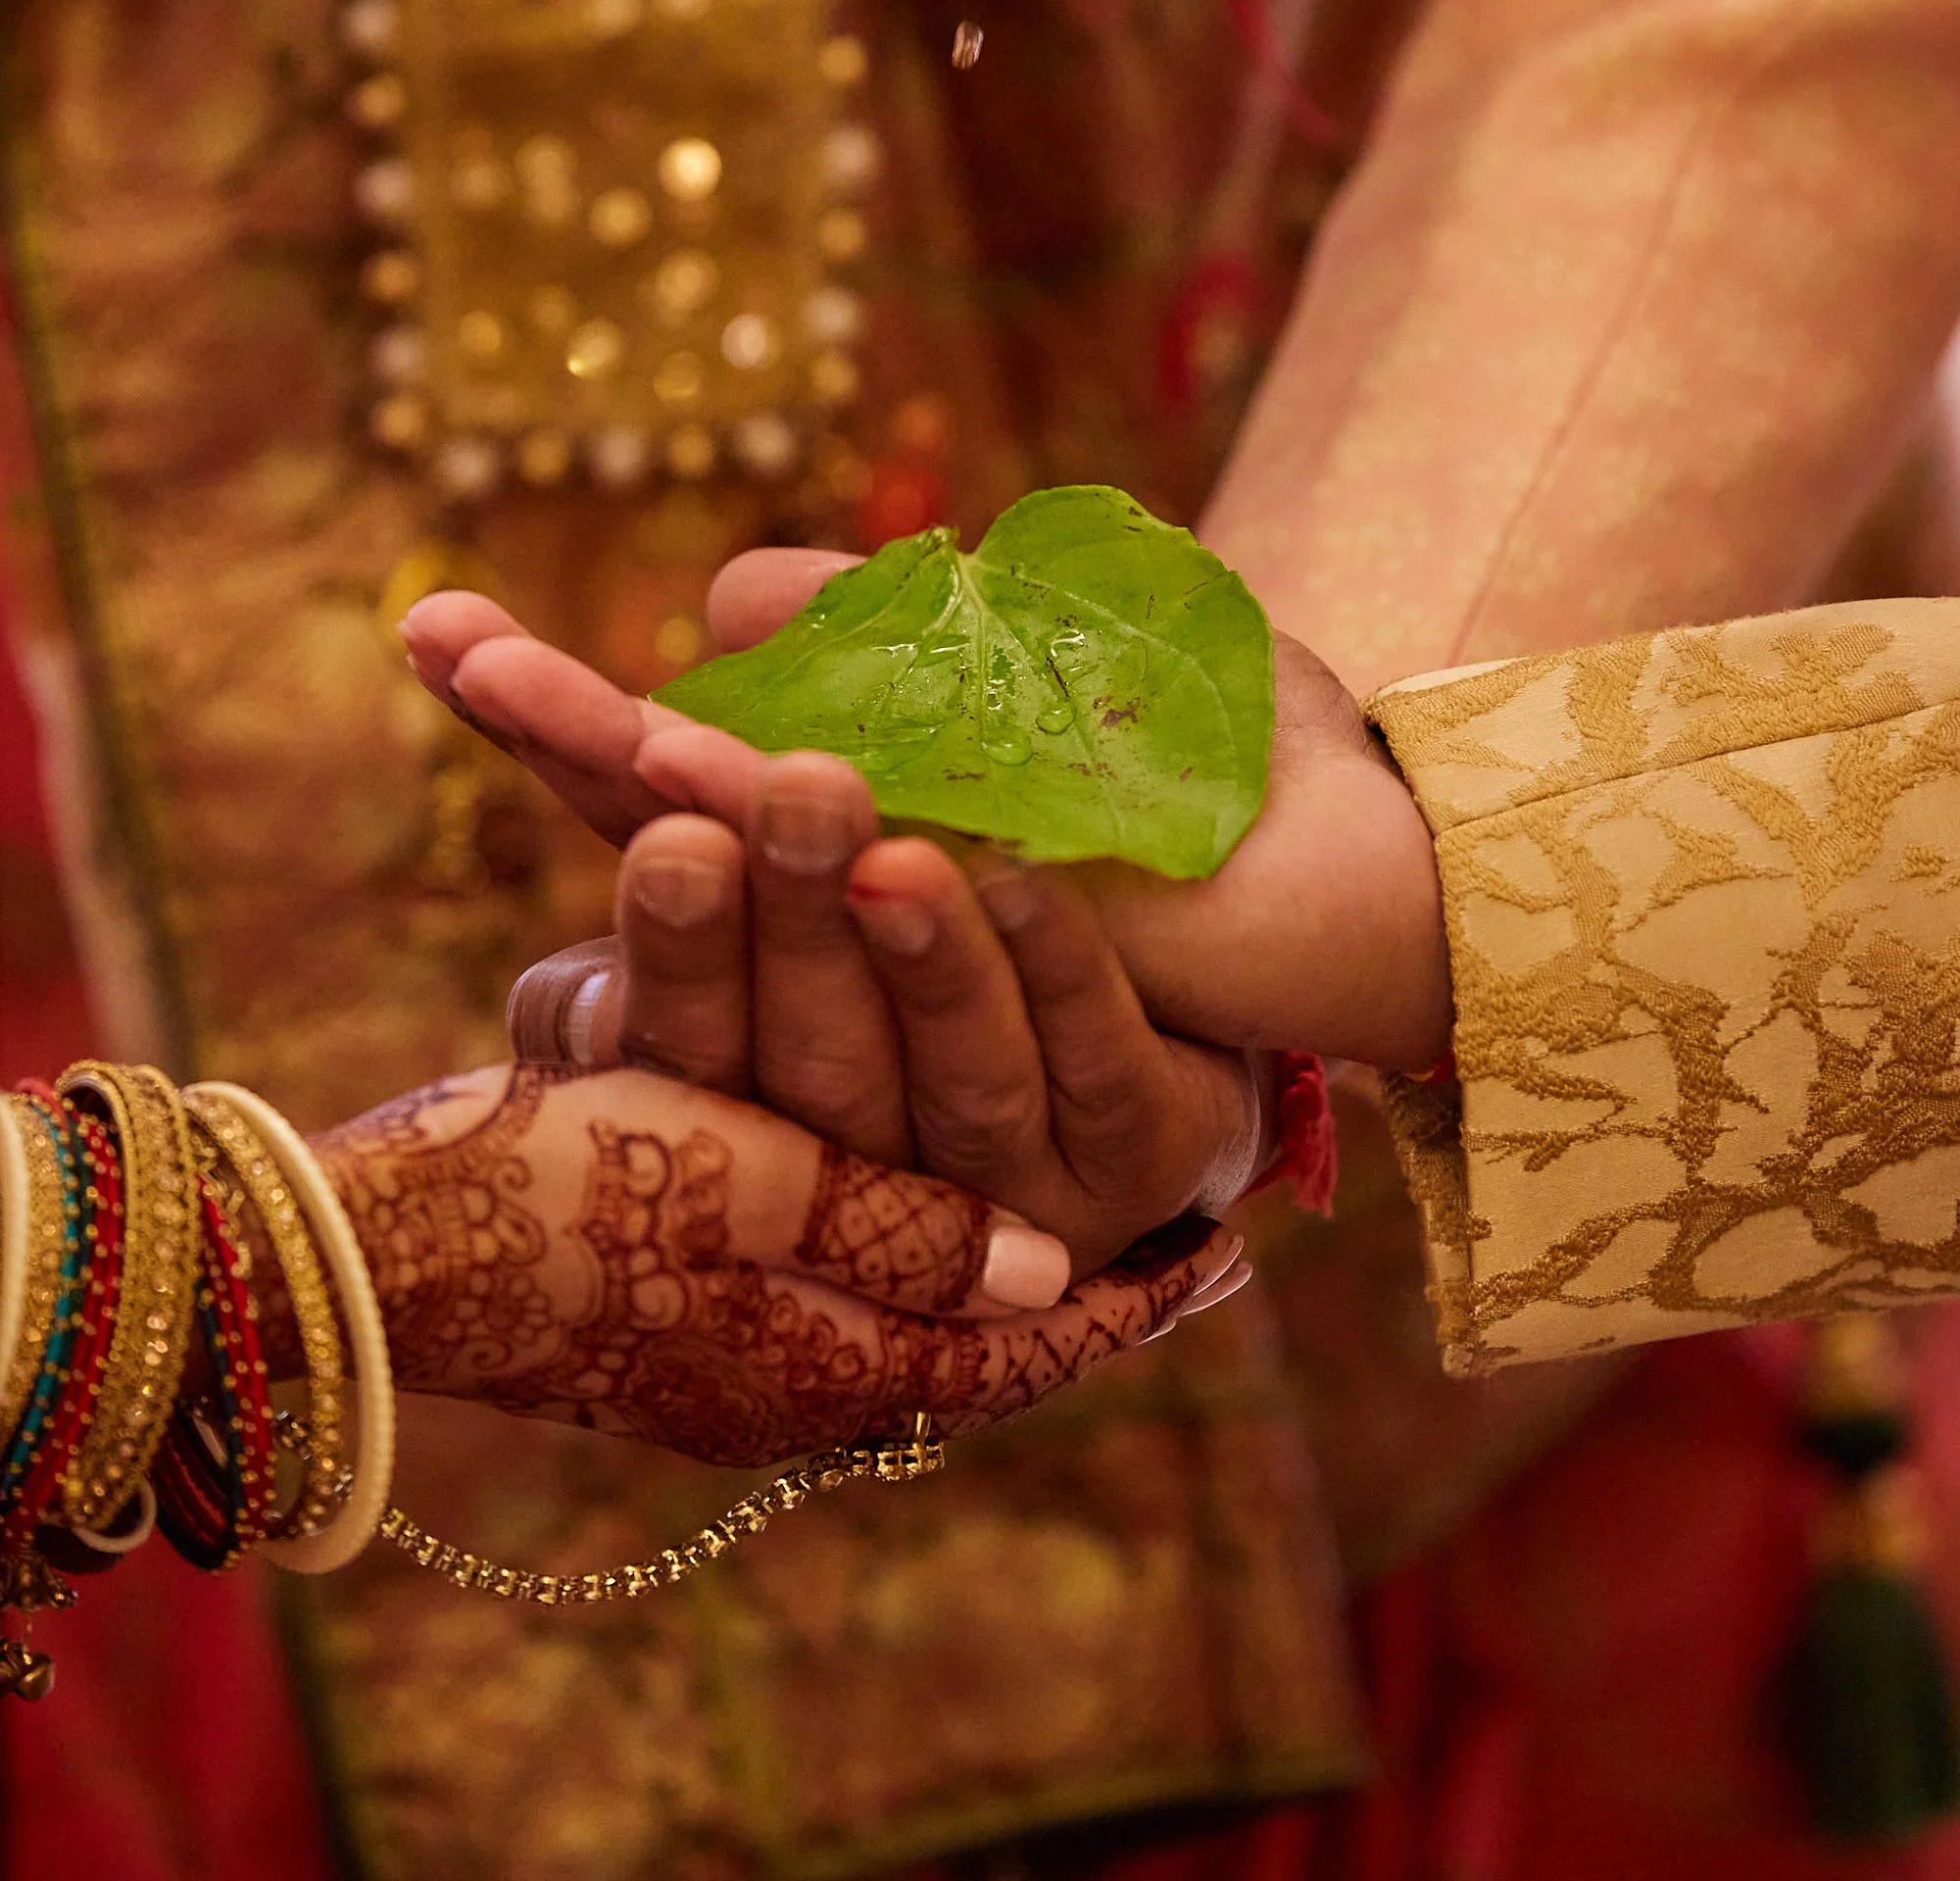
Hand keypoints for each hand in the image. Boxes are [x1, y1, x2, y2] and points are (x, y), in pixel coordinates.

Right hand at [309, 1062, 1238, 1466]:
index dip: (1129, 1305)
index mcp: (830, 1373)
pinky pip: (817, 1269)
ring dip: (979, 1247)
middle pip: (970, 1338)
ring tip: (1062, 1205)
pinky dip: (884, 1221)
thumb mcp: (754, 1190)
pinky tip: (902, 1167)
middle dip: (1069, 1282)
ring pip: (898, 1301)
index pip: (1021, 1353)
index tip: (1224, 1257)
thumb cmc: (571, 1192)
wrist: (380, 1237)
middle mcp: (790, 1386)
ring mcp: (722, 1356)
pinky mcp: (663, 1306)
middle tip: (1169, 1237)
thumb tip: (1034, 1272)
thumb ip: (901, 1233)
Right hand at [400, 587, 1268, 1272]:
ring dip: (871, 939)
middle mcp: (853, 1081)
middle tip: (674, 760)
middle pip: (743, 1010)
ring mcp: (988, 1145)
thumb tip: (726, 602)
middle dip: (708, 893)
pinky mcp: (1131, 1150)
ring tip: (850, 817)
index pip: (647, 852)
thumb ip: (850, 667)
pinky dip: (1048, 964)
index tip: (453, 634)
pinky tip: (1026, 876)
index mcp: (791, 957)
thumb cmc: (1122, 774)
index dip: (554, 744)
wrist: (1336, 876)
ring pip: (900, 1071)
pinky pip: (1081, 1062)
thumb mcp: (978, 699)